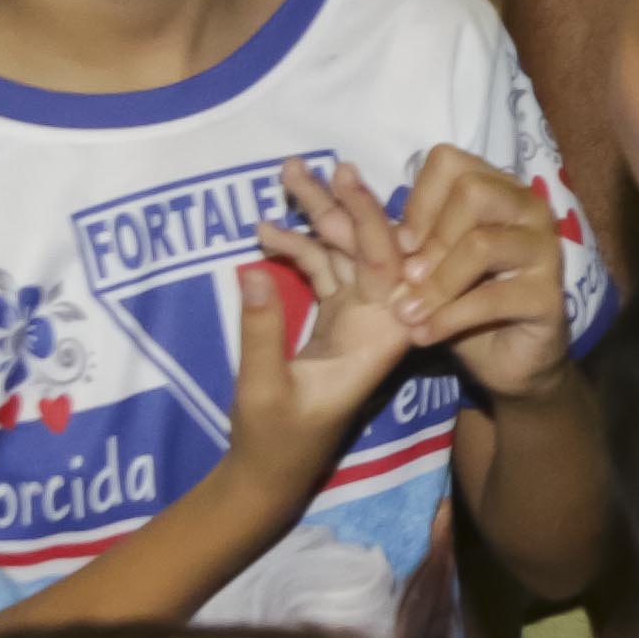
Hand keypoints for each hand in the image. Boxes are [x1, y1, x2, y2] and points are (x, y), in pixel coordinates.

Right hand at [232, 159, 418, 478]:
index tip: (344, 180)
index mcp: (381, 336)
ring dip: (314, 215)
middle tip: (305, 163)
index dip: (367, 219)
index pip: (385, 264)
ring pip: (342, 252)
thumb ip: (262, 330)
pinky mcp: (334, 317)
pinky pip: (322, 269)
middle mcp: (379, 318)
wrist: (272, 473)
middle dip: (339, 203)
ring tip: (284, 174)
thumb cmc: (275, 441)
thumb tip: (253, 269)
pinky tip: (263, 231)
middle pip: (367, 247)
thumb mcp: (263, 388)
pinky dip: (297, 248)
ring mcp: (356, 315)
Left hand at [369, 145, 580, 401]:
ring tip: (406, 313)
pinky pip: (493, 298)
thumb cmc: (459, 301)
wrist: (508, 357)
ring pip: (482, 244)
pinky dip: (448, 318)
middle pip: (472, 192)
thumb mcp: (417, 266)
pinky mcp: (549, 296)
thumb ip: (382, 242)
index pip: (448, 162)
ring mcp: (544, 250)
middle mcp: (527, 208)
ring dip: (435, 283)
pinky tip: (424, 335)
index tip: (400, 242)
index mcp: (495, 188)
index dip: (416, 201)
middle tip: (406, 278)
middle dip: (429, 239)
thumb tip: (325, 217)